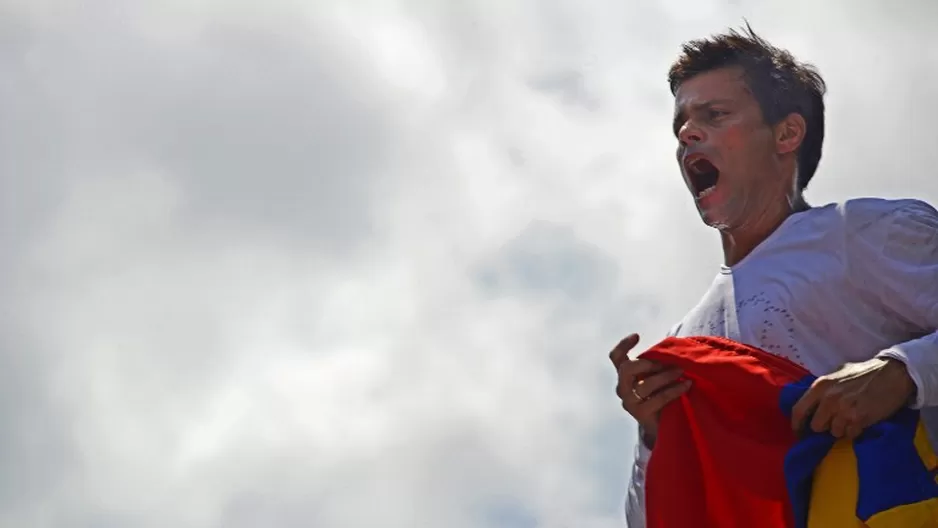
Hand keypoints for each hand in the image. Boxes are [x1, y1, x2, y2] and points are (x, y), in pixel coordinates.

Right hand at [610, 333, 691, 446]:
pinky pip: (658, 398)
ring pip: (645, 384)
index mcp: (625, 375)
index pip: (616, 357)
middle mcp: (622, 387)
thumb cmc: (662, 393)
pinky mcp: (640, 414)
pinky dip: (674, 390)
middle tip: (668, 362)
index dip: (623, 345)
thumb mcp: (657, 375)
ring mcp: (629, 402)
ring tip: (682, 371)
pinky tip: (687, 385)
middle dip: (647, 363)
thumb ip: (658, 363)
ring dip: (666, 375)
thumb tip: (675, 347)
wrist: (663, 426)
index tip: (637, 336)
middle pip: (626, 369)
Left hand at [791, 357, 915, 438]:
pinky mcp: (860, 418)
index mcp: (820, 386)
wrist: (894, 373)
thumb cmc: (865, 373)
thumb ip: (824, 389)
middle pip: (816, 426)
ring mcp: (844, 409)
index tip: (799, 433)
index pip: (798, 410)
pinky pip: (850, 434)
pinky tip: (861, 422)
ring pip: (834, 432)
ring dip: (841, 429)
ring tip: (851, 420)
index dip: (796, 425)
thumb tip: (812, 404)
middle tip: (834, 423)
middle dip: (824, 427)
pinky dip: (854, 431)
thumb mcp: (837, 374)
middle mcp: (828, 398)